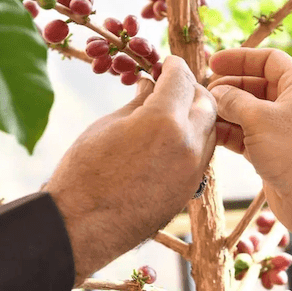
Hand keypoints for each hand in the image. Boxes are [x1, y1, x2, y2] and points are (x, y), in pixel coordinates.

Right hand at [46, 56, 216, 284]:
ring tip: (171, 111)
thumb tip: (151, 87)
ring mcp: (193, 170)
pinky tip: (171, 139)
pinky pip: (202, 155)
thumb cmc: (85, 171)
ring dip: (196, 115)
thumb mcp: (108, 125)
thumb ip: (139, 103)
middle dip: (190, 88)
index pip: (181, 78)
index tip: (167, 63)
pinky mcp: (190, 190)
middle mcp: (187, 143)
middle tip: (172, 84)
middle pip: (205, 102)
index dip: (173, 66)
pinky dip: (193, 140)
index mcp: (163, 120)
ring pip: (209, 129)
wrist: (81, 226)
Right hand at [207, 49, 291, 235]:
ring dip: (226, 111)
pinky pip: (248, 135)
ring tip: (203, 113)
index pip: (269, 60)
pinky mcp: (275, 151)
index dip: (240, 58)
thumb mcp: (259, 117)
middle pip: (257, 85)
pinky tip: (210, 132)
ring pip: (249, 112)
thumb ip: (233, 100)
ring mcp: (285, 129)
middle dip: (229, 87)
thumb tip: (215, 93)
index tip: (212, 62)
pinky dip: (230, 132)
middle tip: (204, 93)